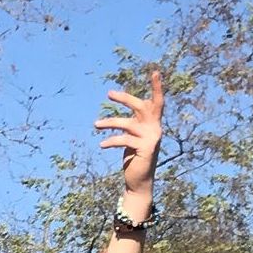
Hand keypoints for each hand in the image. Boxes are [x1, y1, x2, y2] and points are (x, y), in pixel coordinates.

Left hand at [94, 67, 163, 197]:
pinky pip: (124, 140)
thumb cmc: (135, 158)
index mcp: (153, 123)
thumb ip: (133, 125)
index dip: (157, 87)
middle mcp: (155, 128)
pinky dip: (111, 141)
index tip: (155, 72)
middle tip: (108, 93)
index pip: (157, 102)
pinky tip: (102, 145)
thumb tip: (122, 115)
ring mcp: (151, 138)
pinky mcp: (145, 149)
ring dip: (110, 122)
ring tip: (95, 124)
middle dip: (125, 98)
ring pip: (128, 123)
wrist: (139, 181)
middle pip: (141, 106)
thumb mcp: (134, 138)